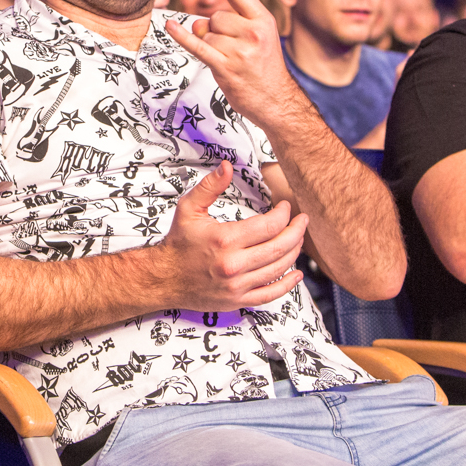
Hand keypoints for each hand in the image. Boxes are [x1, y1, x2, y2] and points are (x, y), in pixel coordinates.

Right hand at [143, 161, 305, 310]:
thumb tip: (227, 166)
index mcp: (225, 239)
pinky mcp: (237, 299)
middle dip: (297, 232)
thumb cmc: (178, 242)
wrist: (163, 278)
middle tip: (302, 221)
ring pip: (278, 269)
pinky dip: (287, 285)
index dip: (284, 214)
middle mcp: (234, 264)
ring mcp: (237, 285)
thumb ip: (210, 186)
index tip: (285, 207)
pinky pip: (270, 295)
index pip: (269, 225)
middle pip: (280, 247)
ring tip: (298, 240)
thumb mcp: (189, 208)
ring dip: (294, 253)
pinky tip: (297, 275)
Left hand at [162, 0, 296, 124]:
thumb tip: (197, 21)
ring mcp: (240, 50)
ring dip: (210, 45)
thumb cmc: (263, 67)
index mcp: (263, 19)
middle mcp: (253, 31)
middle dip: (214, 29)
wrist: (275, 99)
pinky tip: (170, 26)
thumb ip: (231, 23)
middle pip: (216, 16)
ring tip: (229, 60)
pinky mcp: (226, 67)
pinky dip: (182, 36)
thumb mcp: (258, 37)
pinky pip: (197, 46)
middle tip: (230, 48)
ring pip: (207, 34)